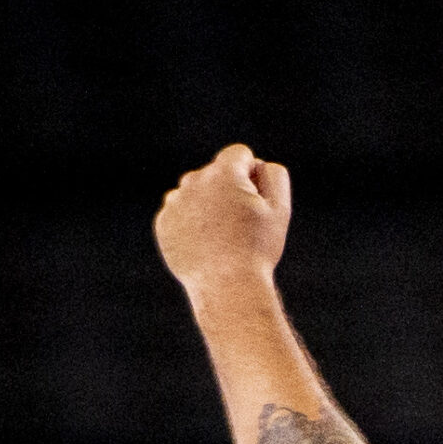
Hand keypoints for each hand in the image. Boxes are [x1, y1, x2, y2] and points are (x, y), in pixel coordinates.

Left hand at [155, 144, 291, 295]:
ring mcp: (175, 202)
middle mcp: (194, 180)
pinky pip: (181, 215)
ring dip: (209, 207)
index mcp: (224, 172)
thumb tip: (258, 164)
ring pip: (196, 193)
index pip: (240, 155)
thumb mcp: (279, 211)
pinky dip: (192, 227)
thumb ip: (274, 176)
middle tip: (240, 229)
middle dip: (229, 192)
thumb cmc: (257, 250)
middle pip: (216, 174)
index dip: (253, 177)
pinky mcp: (164, 223)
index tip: (255, 203)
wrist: (226, 289)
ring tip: (222, 239)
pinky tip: (205, 247)